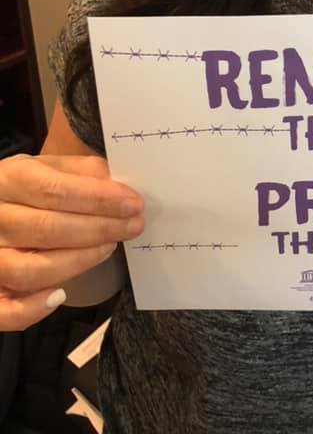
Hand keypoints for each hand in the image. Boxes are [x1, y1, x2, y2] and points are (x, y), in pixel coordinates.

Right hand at [0, 154, 143, 329]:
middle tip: (133, 226)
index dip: (99, 199)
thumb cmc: (24, 188)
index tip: (133, 204)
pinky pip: (3, 310)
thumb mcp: (47, 167)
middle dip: (99, 229)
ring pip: (30, 270)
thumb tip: (117, 186)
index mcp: (11, 179)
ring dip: (78, 262)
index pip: (56, 190)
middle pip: (47, 229)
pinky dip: (31, 309)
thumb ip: (81, 172)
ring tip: (109, 248)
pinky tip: (60, 296)